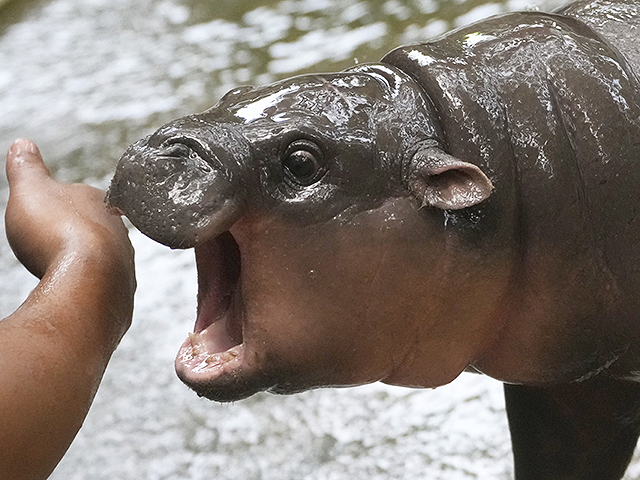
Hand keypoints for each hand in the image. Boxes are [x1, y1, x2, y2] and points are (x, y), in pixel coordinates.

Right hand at [5, 139, 133, 280]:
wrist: (87, 279)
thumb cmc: (57, 232)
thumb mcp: (31, 190)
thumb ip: (27, 168)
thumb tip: (23, 144)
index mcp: (100, 203)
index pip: (84, 198)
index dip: (64, 204)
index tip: (52, 211)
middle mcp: (120, 231)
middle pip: (98, 229)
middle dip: (79, 234)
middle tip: (56, 242)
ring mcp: (124, 262)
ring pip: (105, 258)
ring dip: (87, 262)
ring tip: (64, 267)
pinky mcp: (121, 291)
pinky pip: (105, 287)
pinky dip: (91, 286)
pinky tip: (77, 289)